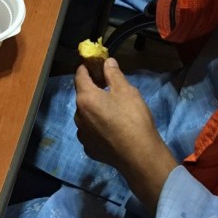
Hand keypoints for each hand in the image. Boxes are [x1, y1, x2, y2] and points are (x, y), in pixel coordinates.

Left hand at [74, 58, 176, 213]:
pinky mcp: (89, 149)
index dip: (86, 67)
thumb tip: (107, 61)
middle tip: (109, 88)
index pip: (79, 75)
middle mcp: (78, 116)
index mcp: (85, 98)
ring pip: (85, 115)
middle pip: (82, 96)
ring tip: (112, 111)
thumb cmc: (133, 118)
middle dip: (92, 90)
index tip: (94, 64)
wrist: (139, 155)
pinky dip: (97, 127)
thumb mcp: (126, 90)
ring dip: (94, 109)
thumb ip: (113, 74)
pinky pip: (90, 132)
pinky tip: (111, 129)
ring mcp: (82, 134)